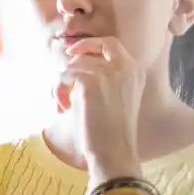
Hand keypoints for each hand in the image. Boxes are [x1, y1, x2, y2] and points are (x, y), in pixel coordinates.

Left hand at [56, 36, 146, 181]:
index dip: (90, 44)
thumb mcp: (116, 96)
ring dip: (62, 84)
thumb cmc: (112, 130)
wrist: (114, 151)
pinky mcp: (90, 82)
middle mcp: (125, 68)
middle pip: (90, 50)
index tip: (74, 52)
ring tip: (64, 104)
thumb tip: (74, 60)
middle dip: (72, 63)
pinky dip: (58, 92)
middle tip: (64, 82)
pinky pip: (64, 77)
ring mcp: (108, 73)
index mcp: (135, 71)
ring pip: (72, 66)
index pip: (111, 43)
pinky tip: (63, 109)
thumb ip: (105, 76)